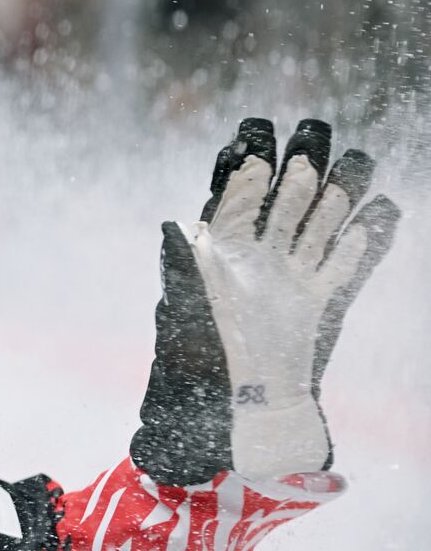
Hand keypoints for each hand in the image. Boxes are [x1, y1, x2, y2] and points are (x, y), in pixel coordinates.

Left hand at [131, 118, 400, 483]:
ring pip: (318, 224)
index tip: (253, 136)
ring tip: (356, 159)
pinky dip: (365, 237)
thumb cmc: (192, 372)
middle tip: (315, 128)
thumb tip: (170, 225)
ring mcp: (288, 282)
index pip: (231, 200)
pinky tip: (380, 210)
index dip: (243, 168)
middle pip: (282, 202)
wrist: (226, 422)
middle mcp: (254, 263)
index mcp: (215, 259)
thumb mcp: (181, 317)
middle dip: (298, 165)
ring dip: (337, 191)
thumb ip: (180, 271)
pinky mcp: (317, 306)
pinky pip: (344, 263)